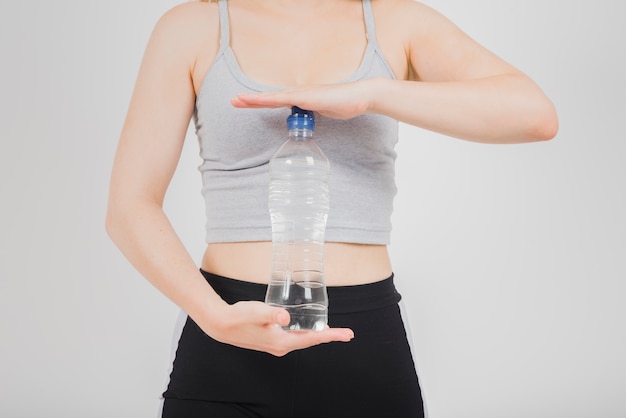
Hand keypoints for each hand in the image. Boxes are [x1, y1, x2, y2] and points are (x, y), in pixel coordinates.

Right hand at [205, 300, 353, 356]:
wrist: (222, 325)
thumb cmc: (239, 317)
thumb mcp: (257, 311)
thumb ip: (272, 313)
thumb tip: (286, 317)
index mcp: (282, 342)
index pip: (313, 339)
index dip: (331, 335)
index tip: (347, 334)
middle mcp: (281, 346)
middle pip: (311, 341)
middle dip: (329, 336)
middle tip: (346, 333)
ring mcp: (276, 344)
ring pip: (303, 339)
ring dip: (317, 334)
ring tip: (332, 330)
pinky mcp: (272, 339)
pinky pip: (295, 337)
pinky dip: (305, 332)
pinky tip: (307, 326)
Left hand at [231, 78, 384, 119]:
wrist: (359, 97)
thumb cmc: (345, 104)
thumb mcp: (324, 112)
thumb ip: (314, 115)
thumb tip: (308, 121)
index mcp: (301, 99)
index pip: (276, 101)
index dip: (260, 102)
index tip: (245, 103)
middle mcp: (298, 94)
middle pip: (269, 98)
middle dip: (250, 100)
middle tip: (233, 101)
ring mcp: (301, 94)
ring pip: (271, 97)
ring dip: (254, 99)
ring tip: (237, 100)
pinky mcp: (305, 96)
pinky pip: (282, 99)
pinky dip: (268, 99)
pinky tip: (258, 100)